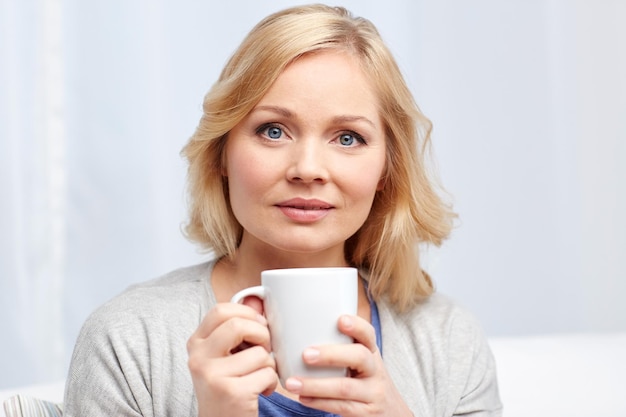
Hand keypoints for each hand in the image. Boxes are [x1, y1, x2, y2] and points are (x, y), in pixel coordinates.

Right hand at [187, 301, 277, 416]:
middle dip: (262, 335)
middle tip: (264, 349)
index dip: (247, 312)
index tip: (258, 324)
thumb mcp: (224, 356)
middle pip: (239, 325)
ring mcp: (213, 376)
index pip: (221, 310)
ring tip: (258, 377)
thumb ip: (237, 329)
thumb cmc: (228, 386)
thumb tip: (257, 298)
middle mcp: (198, 358)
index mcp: (196, 343)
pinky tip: (261, 391)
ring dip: (269, 366)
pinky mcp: (232, 393)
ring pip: (260, 353)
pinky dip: (271, 383)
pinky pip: (267, 374)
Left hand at [283, 315, 412, 416]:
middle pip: (360, 357)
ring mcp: (373, 393)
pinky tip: (303, 398)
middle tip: (306, 354)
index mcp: (371, 353)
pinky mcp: (366, 413)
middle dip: (331, 355)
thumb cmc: (365, 382)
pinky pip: (342, 407)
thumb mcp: (362, 364)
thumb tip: (299, 330)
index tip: (340, 320)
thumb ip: (341, 349)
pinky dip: (320, 402)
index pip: (368, 335)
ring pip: (345, 387)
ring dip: (315, 385)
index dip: (357, 326)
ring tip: (292, 383)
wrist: (392, 414)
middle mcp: (375, 371)